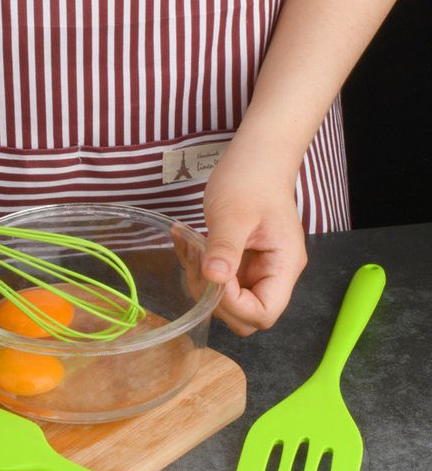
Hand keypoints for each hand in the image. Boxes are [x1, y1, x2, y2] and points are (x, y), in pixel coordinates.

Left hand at [200, 138, 306, 335]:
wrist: (257, 155)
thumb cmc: (253, 177)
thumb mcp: (234, 213)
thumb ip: (225, 247)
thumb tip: (214, 277)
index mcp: (284, 266)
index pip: (264, 313)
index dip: (235, 305)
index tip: (214, 276)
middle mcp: (273, 274)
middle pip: (244, 315)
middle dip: (214, 298)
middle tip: (199, 264)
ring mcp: (255, 270)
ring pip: (225, 301)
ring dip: (201, 281)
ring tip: (191, 246)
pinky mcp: (238, 263)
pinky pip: (215, 280)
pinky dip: (196, 267)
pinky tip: (187, 242)